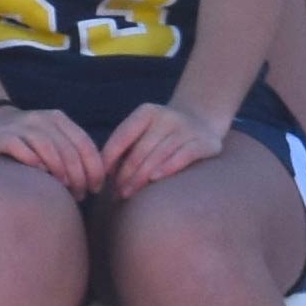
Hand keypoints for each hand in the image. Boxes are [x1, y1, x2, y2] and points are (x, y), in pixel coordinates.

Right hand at [0, 99, 104, 189]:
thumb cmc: (25, 140)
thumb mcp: (50, 137)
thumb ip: (70, 150)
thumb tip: (95, 181)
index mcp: (57, 118)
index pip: (85, 144)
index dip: (95, 168)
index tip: (96, 188)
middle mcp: (41, 119)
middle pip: (68, 150)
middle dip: (79, 176)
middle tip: (80, 195)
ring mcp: (20, 126)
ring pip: (49, 149)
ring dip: (60, 173)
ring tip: (64, 190)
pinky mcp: (2, 136)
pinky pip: (23, 151)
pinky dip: (35, 164)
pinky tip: (40, 176)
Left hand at [98, 98, 229, 195]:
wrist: (202, 121)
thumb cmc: (162, 134)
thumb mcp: (144, 131)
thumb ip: (126, 146)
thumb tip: (103, 172)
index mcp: (147, 112)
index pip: (123, 135)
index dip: (109, 156)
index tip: (99, 175)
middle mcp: (167, 116)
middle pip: (141, 149)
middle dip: (125, 173)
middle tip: (116, 192)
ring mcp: (188, 128)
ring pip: (159, 154)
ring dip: (141, 176)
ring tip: (129, 192)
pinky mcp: (206, 142)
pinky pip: (184, 155)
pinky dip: (168, 167)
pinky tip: (155, 179)